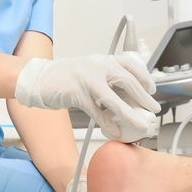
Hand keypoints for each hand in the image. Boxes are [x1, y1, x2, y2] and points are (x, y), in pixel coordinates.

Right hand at [15, 55, 159, 140]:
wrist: (39, 79)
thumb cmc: (66, 78)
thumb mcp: (90, 71)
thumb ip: (107, 79)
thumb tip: (129, 96)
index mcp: (102, 60)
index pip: (131, 64)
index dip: (145, 77)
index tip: (152, 90)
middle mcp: (96, 65)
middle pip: (127, 80)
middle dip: (143, 97)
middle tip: (153, 109)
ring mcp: (86, 79)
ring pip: (113, 99)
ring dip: (130, 114)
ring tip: (140, 124)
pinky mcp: (76, 93)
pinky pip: (97, 112)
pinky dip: (108, 123)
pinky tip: (115, 131)